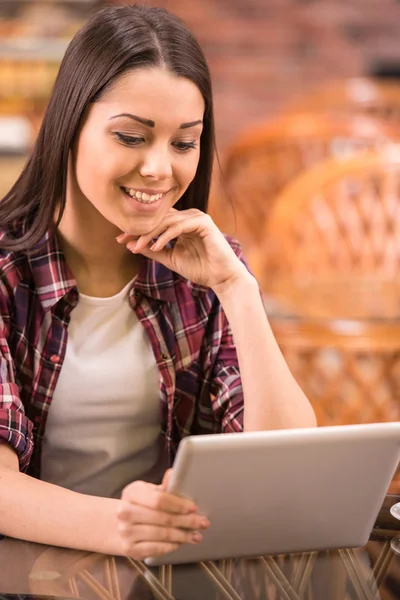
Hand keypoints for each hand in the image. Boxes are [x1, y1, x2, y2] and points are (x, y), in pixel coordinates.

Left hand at [116, 209, 248, 290]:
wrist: (221, 277)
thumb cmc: (200, 268)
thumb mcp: (171, 259)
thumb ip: (154, 250)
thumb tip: (132, 245)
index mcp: (181, 223)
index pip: (156, 221)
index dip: (138, 230)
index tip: (121, 240)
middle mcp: (189, 217)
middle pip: (159, 219)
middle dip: (139, 230)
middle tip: (123, 239)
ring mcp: (197, 218)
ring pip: (167, 221)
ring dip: (150, 234)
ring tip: (137, 246)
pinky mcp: (203, 223)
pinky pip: (179, 226)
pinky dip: (165, 236)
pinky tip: (156, 247)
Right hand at [116, 469, 209, 559]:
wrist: (117, 525)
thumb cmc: (139, 505)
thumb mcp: (149, 492)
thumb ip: (163, 486)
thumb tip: (173, 473)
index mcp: (132, 493)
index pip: (159, 500)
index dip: (179, 504)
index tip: (194, 508)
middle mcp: (124, 512)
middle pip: (163, 518)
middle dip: (187, 521)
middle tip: (203, 523)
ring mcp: (125, 532)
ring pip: (162, 535)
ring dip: (183, 536)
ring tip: (196, 535)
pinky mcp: (129, 549)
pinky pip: (156, 549)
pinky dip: (171, 546)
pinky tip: (180, 543)